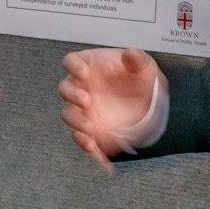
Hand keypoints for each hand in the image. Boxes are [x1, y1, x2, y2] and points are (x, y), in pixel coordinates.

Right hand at [58, 46, 163, 169]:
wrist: (144, 99)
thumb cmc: (137, 76)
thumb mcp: (142, 65)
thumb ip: (137, 59)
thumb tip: (130, 54)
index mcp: (87, 65)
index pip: (71, 62)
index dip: (74, 67)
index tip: (84, 73)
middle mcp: (79, 86)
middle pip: (65, 89)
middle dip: (73, 96)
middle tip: (87, 102)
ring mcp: (81, 108)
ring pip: (68, 114)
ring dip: (76, 122)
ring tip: (90, 130)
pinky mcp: (88, 127)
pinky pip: (81, 137)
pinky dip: (88, 147)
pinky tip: (98, 155)